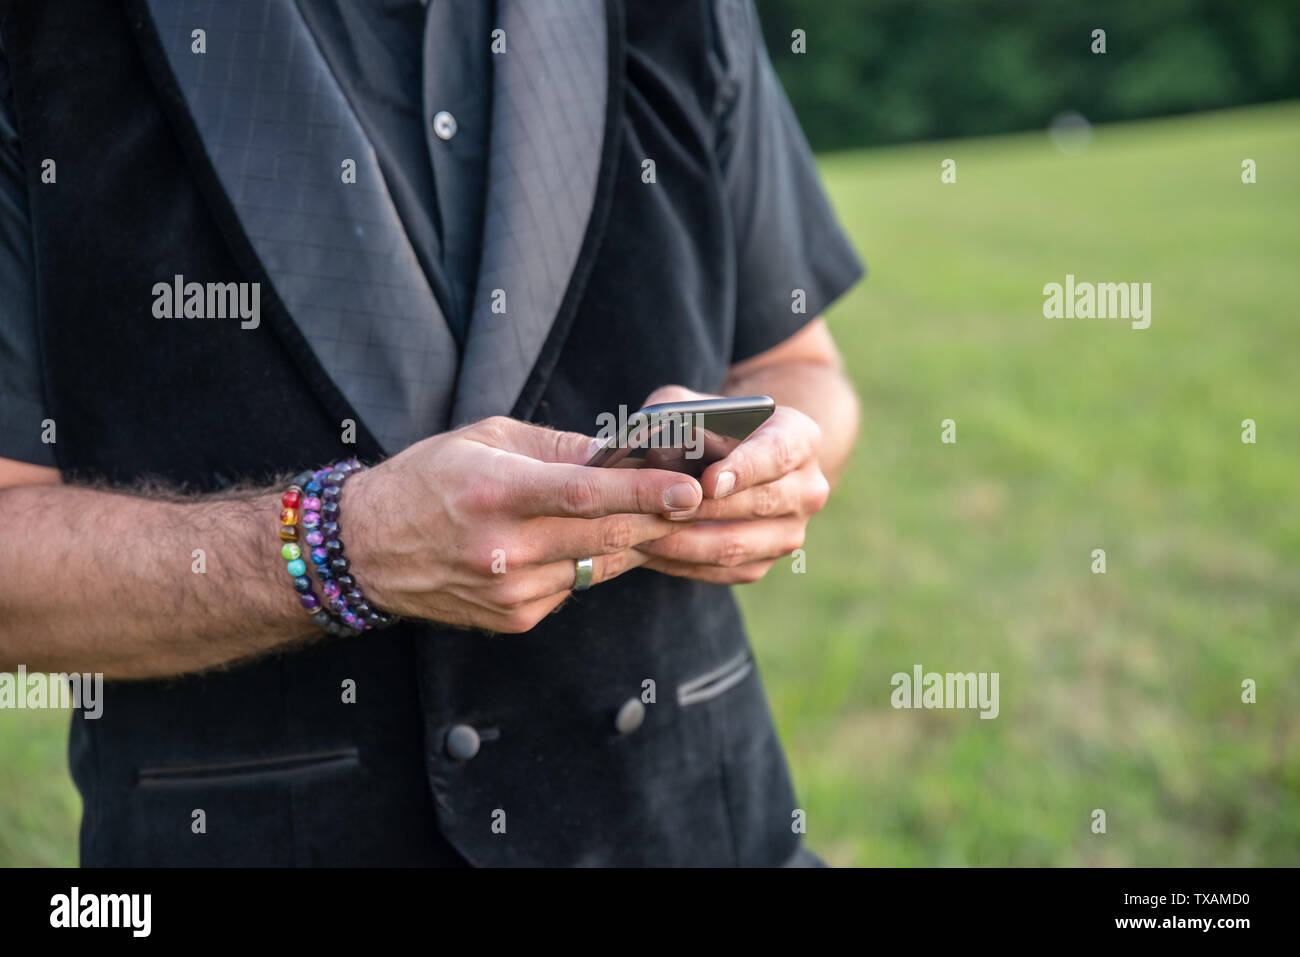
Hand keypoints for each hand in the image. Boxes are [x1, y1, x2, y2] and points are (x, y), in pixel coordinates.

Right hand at [345, 416, 702, 632]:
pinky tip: (580, 543)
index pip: (586, 495)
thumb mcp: (486, 439)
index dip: (644, 492)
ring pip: (598, 566)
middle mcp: (504, 549)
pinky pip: (574, 587)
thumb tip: (623, 453)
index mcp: (496, 492)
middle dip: (659, 520)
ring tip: (650, 515)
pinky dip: (588, 563)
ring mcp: (511, 592)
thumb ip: (559, 448)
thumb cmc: (427, 481)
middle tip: (698, 501)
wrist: (365, 550)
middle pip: (606, 538)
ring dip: (630, 542)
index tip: (690, 489)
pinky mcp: (515, 618)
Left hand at [634, 386, 829, 583]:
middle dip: (707, 509)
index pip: (778, 454)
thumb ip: (677, 414)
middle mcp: (807, 487)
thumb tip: (654, 446)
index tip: (707, 482)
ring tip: (644, 534)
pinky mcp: (767, 560)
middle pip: (761, 503)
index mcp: (800, 438)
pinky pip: (725, 570)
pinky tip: (652, 551)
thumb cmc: (712, 424)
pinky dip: (684, 563)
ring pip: (739, 545)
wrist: (740, 457)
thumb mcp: (697, 405)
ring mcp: (792, 529)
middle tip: (662, 508)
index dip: (743, 469)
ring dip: (688, 543)